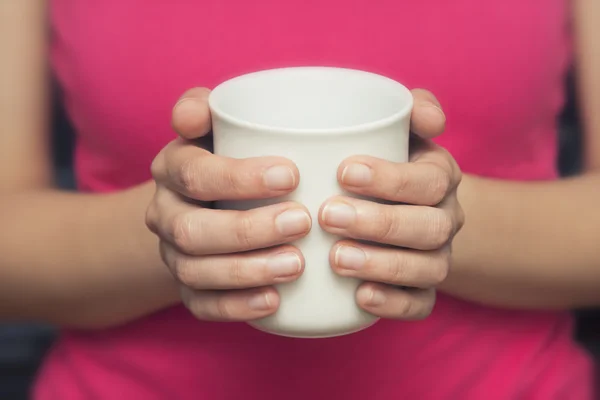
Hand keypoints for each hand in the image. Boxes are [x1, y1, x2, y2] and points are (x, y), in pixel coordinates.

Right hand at [146, 88, 310, 321]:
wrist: (207, 202)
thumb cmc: (229, 156)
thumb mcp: (219, 126)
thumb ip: (209, 108)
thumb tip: (193, 113)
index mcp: (172, 168)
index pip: (195, 173)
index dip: (238, 177)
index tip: (292, 175)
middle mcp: (165, 213)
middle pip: (193, 229)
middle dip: (248, 229)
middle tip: (302, 221)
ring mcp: (174, 255)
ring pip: (196, 271)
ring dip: (247, 270)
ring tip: (297, 264)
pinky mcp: (188, 288)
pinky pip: (202, 305)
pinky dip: (237, 306)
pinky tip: (274, 300)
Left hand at [319, 89, 463, 319]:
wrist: (402, 207)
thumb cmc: (386, 162)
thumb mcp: (398, 130)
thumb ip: (411, 110)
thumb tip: (431, 115)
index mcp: (439, 177)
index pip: (429, 180)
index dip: (390, 179)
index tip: (343, 172)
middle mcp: (445, 219)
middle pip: (429, 227)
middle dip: (379, 223)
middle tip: (328, 216)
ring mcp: (436, 257)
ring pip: (426, 268)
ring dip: (382, 265)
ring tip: (337, 259)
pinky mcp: (423, 290)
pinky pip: (420, 305)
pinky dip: (394, 304)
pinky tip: (360, 297)